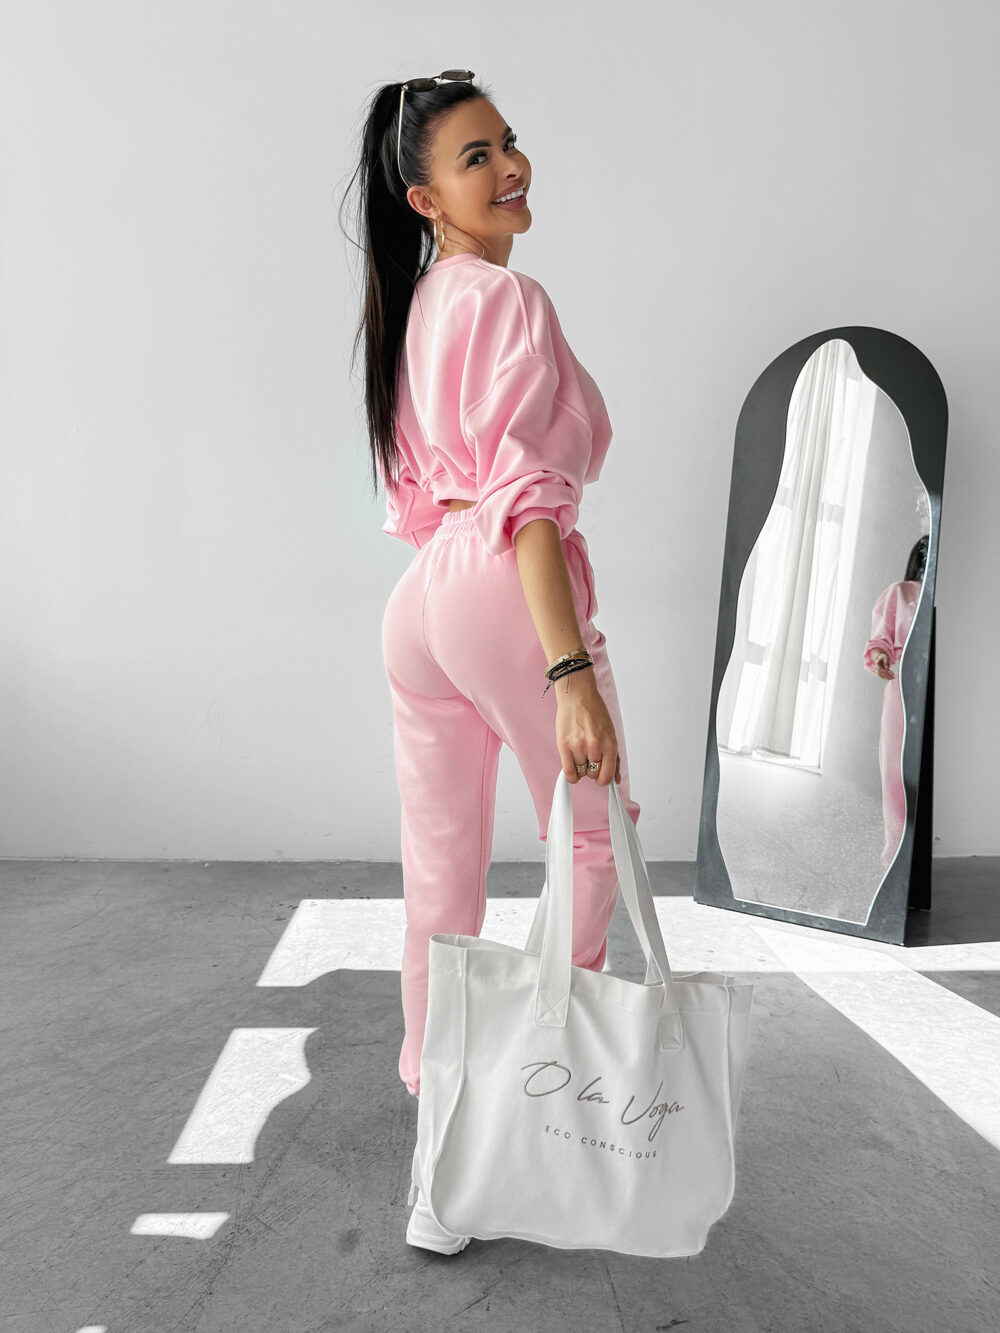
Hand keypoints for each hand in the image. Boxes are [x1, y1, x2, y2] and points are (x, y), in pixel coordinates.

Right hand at [554, 669, 621, 785]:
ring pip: (581, 773)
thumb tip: (617, 779)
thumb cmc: (594, 711)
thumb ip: (614, 758)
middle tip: (589, 761)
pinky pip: (568, 771)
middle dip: (592, 771)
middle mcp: (595, 746)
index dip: (604, 779)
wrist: (578, 695)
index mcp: (610, 743)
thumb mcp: (610, 733)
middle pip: (593, 774)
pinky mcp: (564, 744)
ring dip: (581, 769)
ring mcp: (579, 746)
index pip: (608, 775)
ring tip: (580, 757)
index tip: (601, 777)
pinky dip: (571, 776)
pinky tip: (572, 771)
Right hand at [870, 649, 894, 679]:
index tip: (889, 670)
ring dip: (887, 677)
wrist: (881, 658)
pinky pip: (884, 677)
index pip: (879, 669)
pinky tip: (892, 677)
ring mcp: (878, 671)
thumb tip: (887, 667)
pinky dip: (888, 678)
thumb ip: (886, 662)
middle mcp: (876, 668)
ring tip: (893, 677)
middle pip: (879, 674)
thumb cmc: (883, 657)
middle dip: (886, 675)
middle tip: (892, 674)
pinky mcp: (881, 673)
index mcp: (877, 664)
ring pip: (881, 676)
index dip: (884, 670)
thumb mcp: (885, 657)